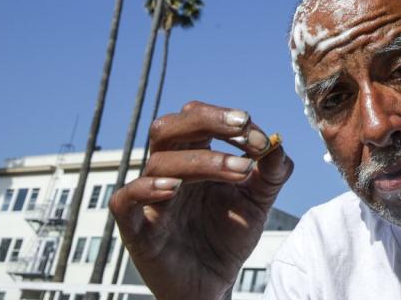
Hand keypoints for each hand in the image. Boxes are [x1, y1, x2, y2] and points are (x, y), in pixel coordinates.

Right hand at [108, 101, 292, 299]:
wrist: (215, 284)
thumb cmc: (228, 236)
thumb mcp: (258, 201)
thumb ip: (271, 172)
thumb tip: (277, 144)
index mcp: (193, 156)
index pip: (196, 117)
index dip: (226, 119)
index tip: (260, 139)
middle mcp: (168, 171)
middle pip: (168, 126)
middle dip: (207, 121)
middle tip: (243, 128)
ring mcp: (151, 199)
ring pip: (158, 161)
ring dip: (203, 161)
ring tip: (240, 171)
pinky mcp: (138, 229)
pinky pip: (124, 201)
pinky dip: (145, 188)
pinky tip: (175, 187)